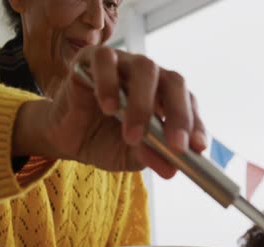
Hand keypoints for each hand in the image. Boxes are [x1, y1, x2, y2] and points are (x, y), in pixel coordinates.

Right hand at [14, 46, 206, 178]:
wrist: (66, 138)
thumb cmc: (103, 141)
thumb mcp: (129, 156)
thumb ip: (150, 157)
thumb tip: (172, 169)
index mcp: (163, 97)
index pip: (188, 103)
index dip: (195, 124)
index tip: (197, 149)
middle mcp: (148, 77)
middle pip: (174, 81)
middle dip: (179, 114)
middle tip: (175, 146)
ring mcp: (122, 64)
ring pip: (145, 68)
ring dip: (143, 105)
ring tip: (133, 136)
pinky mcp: (92, 59)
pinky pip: (105, 61)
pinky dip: (109, 83)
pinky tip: (108, 107)